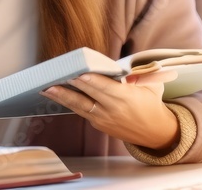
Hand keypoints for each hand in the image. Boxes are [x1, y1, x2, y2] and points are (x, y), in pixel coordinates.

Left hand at [41, 70, 179, 149]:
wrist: (155, 133)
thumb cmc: (152, 104)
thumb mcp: (151, 85)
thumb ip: (138, 75)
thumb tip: (120, 68)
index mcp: (127, 97)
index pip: (105, 88)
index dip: (91, 81)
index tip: (77, 73)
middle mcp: (113, 110)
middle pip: (88, 97)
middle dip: (70, 87)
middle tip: (53, 78)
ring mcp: (104, 120)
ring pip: (80, 107)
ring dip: (62, 97)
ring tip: (46, 89)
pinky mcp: (99, 125)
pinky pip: (83, 112)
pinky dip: (70, 104)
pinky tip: (56, 96)